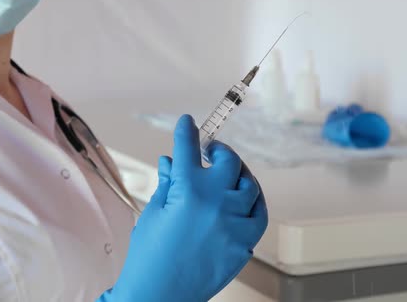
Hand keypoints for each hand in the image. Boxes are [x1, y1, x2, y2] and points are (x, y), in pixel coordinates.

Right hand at [98, 115, 267, 301]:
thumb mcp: (153, 213)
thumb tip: (170, 161)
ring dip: (239, 175)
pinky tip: (243, 200)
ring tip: (229, 174)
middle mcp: (216, 203)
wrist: (158, 296)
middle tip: (211, 150)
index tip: (188, 122)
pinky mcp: (244, 245)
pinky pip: (258, 216)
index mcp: (187, 191)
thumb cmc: (148, 256)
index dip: (187, 132)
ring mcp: (234, 225)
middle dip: (218, 151)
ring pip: (249, 186)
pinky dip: (252, 204)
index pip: (188, 149)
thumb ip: (167, 183)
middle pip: (228, 162)